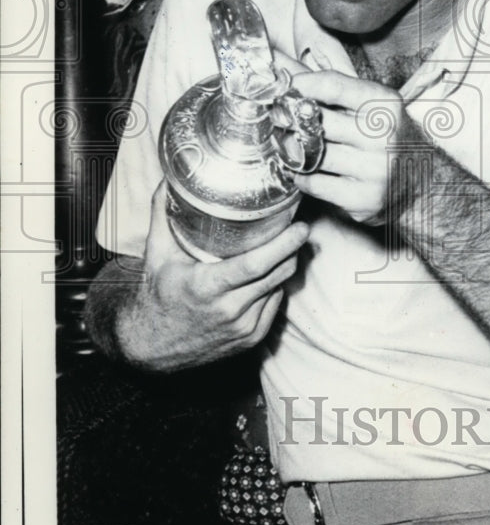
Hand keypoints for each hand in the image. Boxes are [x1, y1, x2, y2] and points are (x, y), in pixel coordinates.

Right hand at [117, 181, 309, 370]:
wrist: (154, 347)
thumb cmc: (157, 295)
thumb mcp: (156, 254)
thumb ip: (162, 212)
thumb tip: (171, 177)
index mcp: (207, 287)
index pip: (256, 265)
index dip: (283, 244)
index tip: (300, 227)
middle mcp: (229, 310)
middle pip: (277, 274)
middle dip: (293, 248)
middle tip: (300, 226)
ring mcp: (244, 327)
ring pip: (280, 287)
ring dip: (288, 265)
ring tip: (290, 243)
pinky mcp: (252, 338)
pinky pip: (276, 303)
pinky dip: (277, 285)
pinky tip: (273, 270)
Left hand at [287, 69, 424, 224]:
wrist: (420, 182)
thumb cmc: (385, 136)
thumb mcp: (370, 104)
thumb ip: (332, 86)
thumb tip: (284, 67)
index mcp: (386, 104)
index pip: (332, 85)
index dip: (301, 84)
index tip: (285, 88)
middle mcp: (385, 136)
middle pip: (317, 121)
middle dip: (292, 120)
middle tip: (281, 120)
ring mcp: (376, 170)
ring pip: (312, 154)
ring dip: (293, 150)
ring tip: (292, 145)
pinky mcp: (366, 199)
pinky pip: (315, 183)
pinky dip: (302, 176)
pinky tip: (305, 169)